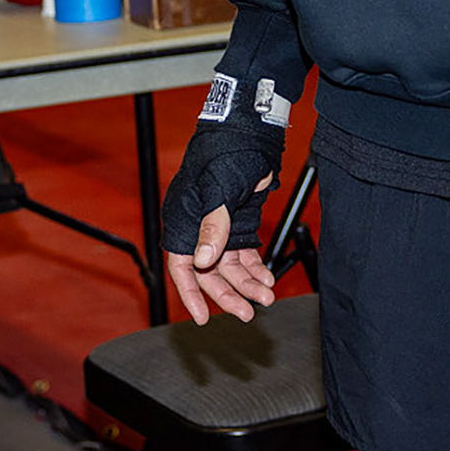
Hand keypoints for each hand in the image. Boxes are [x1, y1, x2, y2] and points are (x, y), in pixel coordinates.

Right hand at [158, 84, 289, 322]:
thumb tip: (202, 261)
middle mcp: (198, 226)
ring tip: (267, 297)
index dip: (191, 294)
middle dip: (229, 294)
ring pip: (230, 267)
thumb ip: (213, 226)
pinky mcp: (239, 223)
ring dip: (247, 284)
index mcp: (183, 219)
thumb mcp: (219, 190)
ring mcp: (220, 226)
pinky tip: (268, 280)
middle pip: (210, 272)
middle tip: (248, 313)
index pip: (181, 266)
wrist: (252, 132)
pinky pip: (244, 255)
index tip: (201, 318)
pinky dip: (256, 269)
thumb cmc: (227, 153)